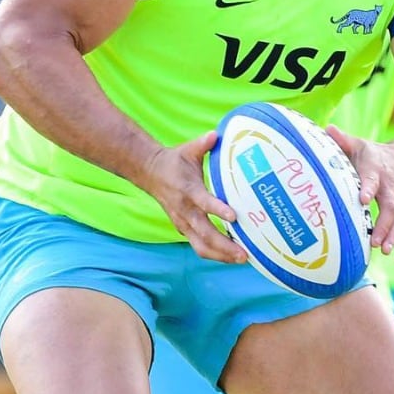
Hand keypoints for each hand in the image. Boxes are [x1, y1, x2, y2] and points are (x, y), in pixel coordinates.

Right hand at [140, 131, 245, 263]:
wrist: (149, 173)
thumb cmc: (174, 161)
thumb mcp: (188, 150)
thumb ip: (203, 144)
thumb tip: (215, 135)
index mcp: (188, 190)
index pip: (204, 202)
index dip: (218, 209)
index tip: (234, 216)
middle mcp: (185, 210)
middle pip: (204, 233)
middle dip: (224, 245)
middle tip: (244, 253)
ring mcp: (183, 222)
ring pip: (201, 245)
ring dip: (221, 254)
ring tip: (241, 259)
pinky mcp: (183, 228)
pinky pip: (198, 245)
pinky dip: (214, 253)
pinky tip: (231, 256)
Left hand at [327, 125, 393, 262]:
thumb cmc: (374, 155)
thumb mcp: (360, 145)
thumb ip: (343, 141)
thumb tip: (327, 129)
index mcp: (377, 170)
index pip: (372, 178)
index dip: (368, 187)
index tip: (362, 198)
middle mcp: (391, 187)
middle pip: (391, 206)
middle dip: (384, 223)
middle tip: (374, 241)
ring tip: (384, 251)